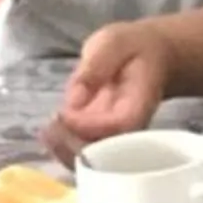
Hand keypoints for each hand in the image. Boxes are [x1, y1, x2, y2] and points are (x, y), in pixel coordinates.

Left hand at [45, 20, 174, 159]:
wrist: (154, 58)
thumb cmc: (134, 48)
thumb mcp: (115, 42)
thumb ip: (97, 63)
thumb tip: (77, 94)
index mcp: (139, 103)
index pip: (120, 125)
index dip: (90, 125)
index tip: (65, 114)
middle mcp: (132, 127)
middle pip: (109, 154)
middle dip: (73, 145)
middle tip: (52, 126)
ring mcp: (118, 135)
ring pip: (94, 160)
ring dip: (65, 151)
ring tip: (48, 130)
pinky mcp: (104, 136)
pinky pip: (85, 153)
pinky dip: (64, 149)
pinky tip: (50, 132)